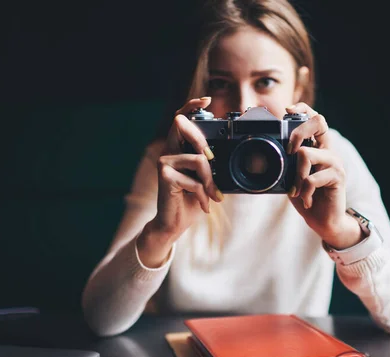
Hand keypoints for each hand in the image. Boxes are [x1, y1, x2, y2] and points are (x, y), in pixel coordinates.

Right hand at [138, 97, 222, 266]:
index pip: (181, 120)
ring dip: (209, 181)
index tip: (207, 99)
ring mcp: (164, 161)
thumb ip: (210, 164)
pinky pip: (194, 179)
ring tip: (211, 195)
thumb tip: (224, 154)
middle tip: (212, 162)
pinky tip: (203, 204)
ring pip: (199, 159)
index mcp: (178, 148)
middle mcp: (168, 151)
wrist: (175, 223)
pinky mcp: (164, 175)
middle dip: (204, 143)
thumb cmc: (191, 199)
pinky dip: (203, 194)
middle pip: (186, 128)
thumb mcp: (205, 178)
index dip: (192, 106)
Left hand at [285, 103, 362, 249]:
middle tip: (289, 152)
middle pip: (319, 122)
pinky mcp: (338, 177)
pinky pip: (312, 177)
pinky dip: (304, 191)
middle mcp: (328, 150)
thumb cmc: (306, 197)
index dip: (303, 108)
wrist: (324, 220)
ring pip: (307, 153)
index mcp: (316, 147)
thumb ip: (285, 164)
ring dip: (296, 175)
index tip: (287, 110)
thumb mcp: (290, 178)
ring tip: (296, 190)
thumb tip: (263, 154)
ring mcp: (334, 163)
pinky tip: (305, 200)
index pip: (314, 118)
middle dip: (298, 132)